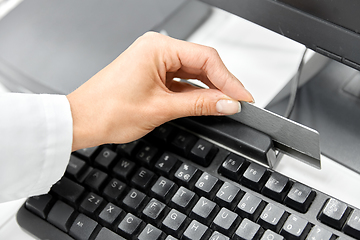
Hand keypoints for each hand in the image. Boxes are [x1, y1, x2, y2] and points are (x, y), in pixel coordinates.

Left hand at [67, 32, 253, 150]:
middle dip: (221, 84)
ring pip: (192, 72)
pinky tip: (205, 102)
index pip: (206, 58)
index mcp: (157, 48)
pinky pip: (180, 79)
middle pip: (201, 63)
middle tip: (237, 102)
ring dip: (208, 89)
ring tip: (225, 104)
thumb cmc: (107, 110)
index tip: (242, 96)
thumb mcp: (161, 108)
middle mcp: (156, 49)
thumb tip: (227, 102)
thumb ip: (199, 105)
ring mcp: (153, 61)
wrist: (82, 120)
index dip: (229, 79)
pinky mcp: (151, 73)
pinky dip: (193, 92)